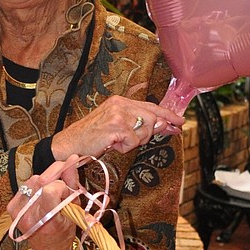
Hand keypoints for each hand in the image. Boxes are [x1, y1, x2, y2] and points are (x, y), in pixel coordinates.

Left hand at [8, 163, 77, 249]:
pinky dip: (35, 186)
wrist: (48, 249)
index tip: (67, 189)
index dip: (60, 184)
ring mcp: (18, 212)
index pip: (49, 190)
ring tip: (52, 192)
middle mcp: (29, 216)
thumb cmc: (65, 231)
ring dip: (45, 181)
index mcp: (47, 221)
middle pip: (40, 181)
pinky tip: (41, 195)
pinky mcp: (11, 208)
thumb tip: (72, 160)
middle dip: (55, 176)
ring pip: (32, 180)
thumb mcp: (75, 209)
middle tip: (63, 180)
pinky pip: (25, 186)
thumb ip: (72, 183)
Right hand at [51, 94, 182, 162]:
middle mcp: (120, 104)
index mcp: (120, 101)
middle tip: (130, 141)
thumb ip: (139, 124)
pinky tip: (111, 145)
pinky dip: (124, 148)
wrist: (69, 144)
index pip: (150, 106)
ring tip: (116, 142)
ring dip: (133, 142)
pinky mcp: (116, 127)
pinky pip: (133, 142)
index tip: (180, 122)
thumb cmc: (91, 137)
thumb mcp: (117, 127)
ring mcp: (118, 115)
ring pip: (144, 131)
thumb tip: (164, 124)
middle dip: (147, 134)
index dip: (167, 114)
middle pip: (152, 119)